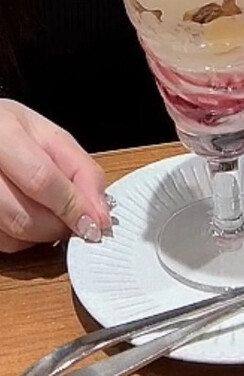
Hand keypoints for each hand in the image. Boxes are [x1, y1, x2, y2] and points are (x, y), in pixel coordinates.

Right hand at [0, 100, 109, 252]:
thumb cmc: (11, 131)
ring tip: (53, 213)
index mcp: (3, 134)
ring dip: (43, 235)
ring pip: (12, 238)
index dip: (74, 207)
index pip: (42, 180)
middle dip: (60, 227)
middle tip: (78, 222)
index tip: (96, 224)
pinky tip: (28, 215)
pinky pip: (1, 243)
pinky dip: (22, 239)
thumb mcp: (51, 137)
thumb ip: (81, 170)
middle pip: (25, 217)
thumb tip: (100, 212)